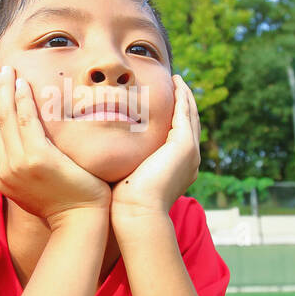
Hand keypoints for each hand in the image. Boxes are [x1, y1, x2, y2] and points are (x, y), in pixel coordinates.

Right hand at [0, 65, 111, 227]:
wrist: (80, 222)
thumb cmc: (66, 203)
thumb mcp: (35, 185)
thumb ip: (25, 166)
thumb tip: (24, 149)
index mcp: (1, 177)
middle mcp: (5, 170)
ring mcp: (19, 165)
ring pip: (5, 118)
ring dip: (5, 90)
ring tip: (7, 70)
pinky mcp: (37, 159)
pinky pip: (26, 121)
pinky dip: (22, 100)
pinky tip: (23, 84)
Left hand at [111, 74, 200, 225]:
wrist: (137, 214)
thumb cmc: (125, 203)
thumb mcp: (128, 176)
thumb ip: (124, 162)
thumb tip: (104, 154)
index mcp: (179, 168)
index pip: (180, 136)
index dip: (175, 118)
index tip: (165, 102)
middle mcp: (189, 159)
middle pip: (190, 123)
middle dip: (184, 103)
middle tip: (177, 85)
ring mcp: (190, 151)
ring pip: (190, 115)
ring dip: (185, 96)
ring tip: (178, 81)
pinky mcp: (184, 144)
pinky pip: (185, 112)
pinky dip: (182, 97)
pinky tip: (176, 83)